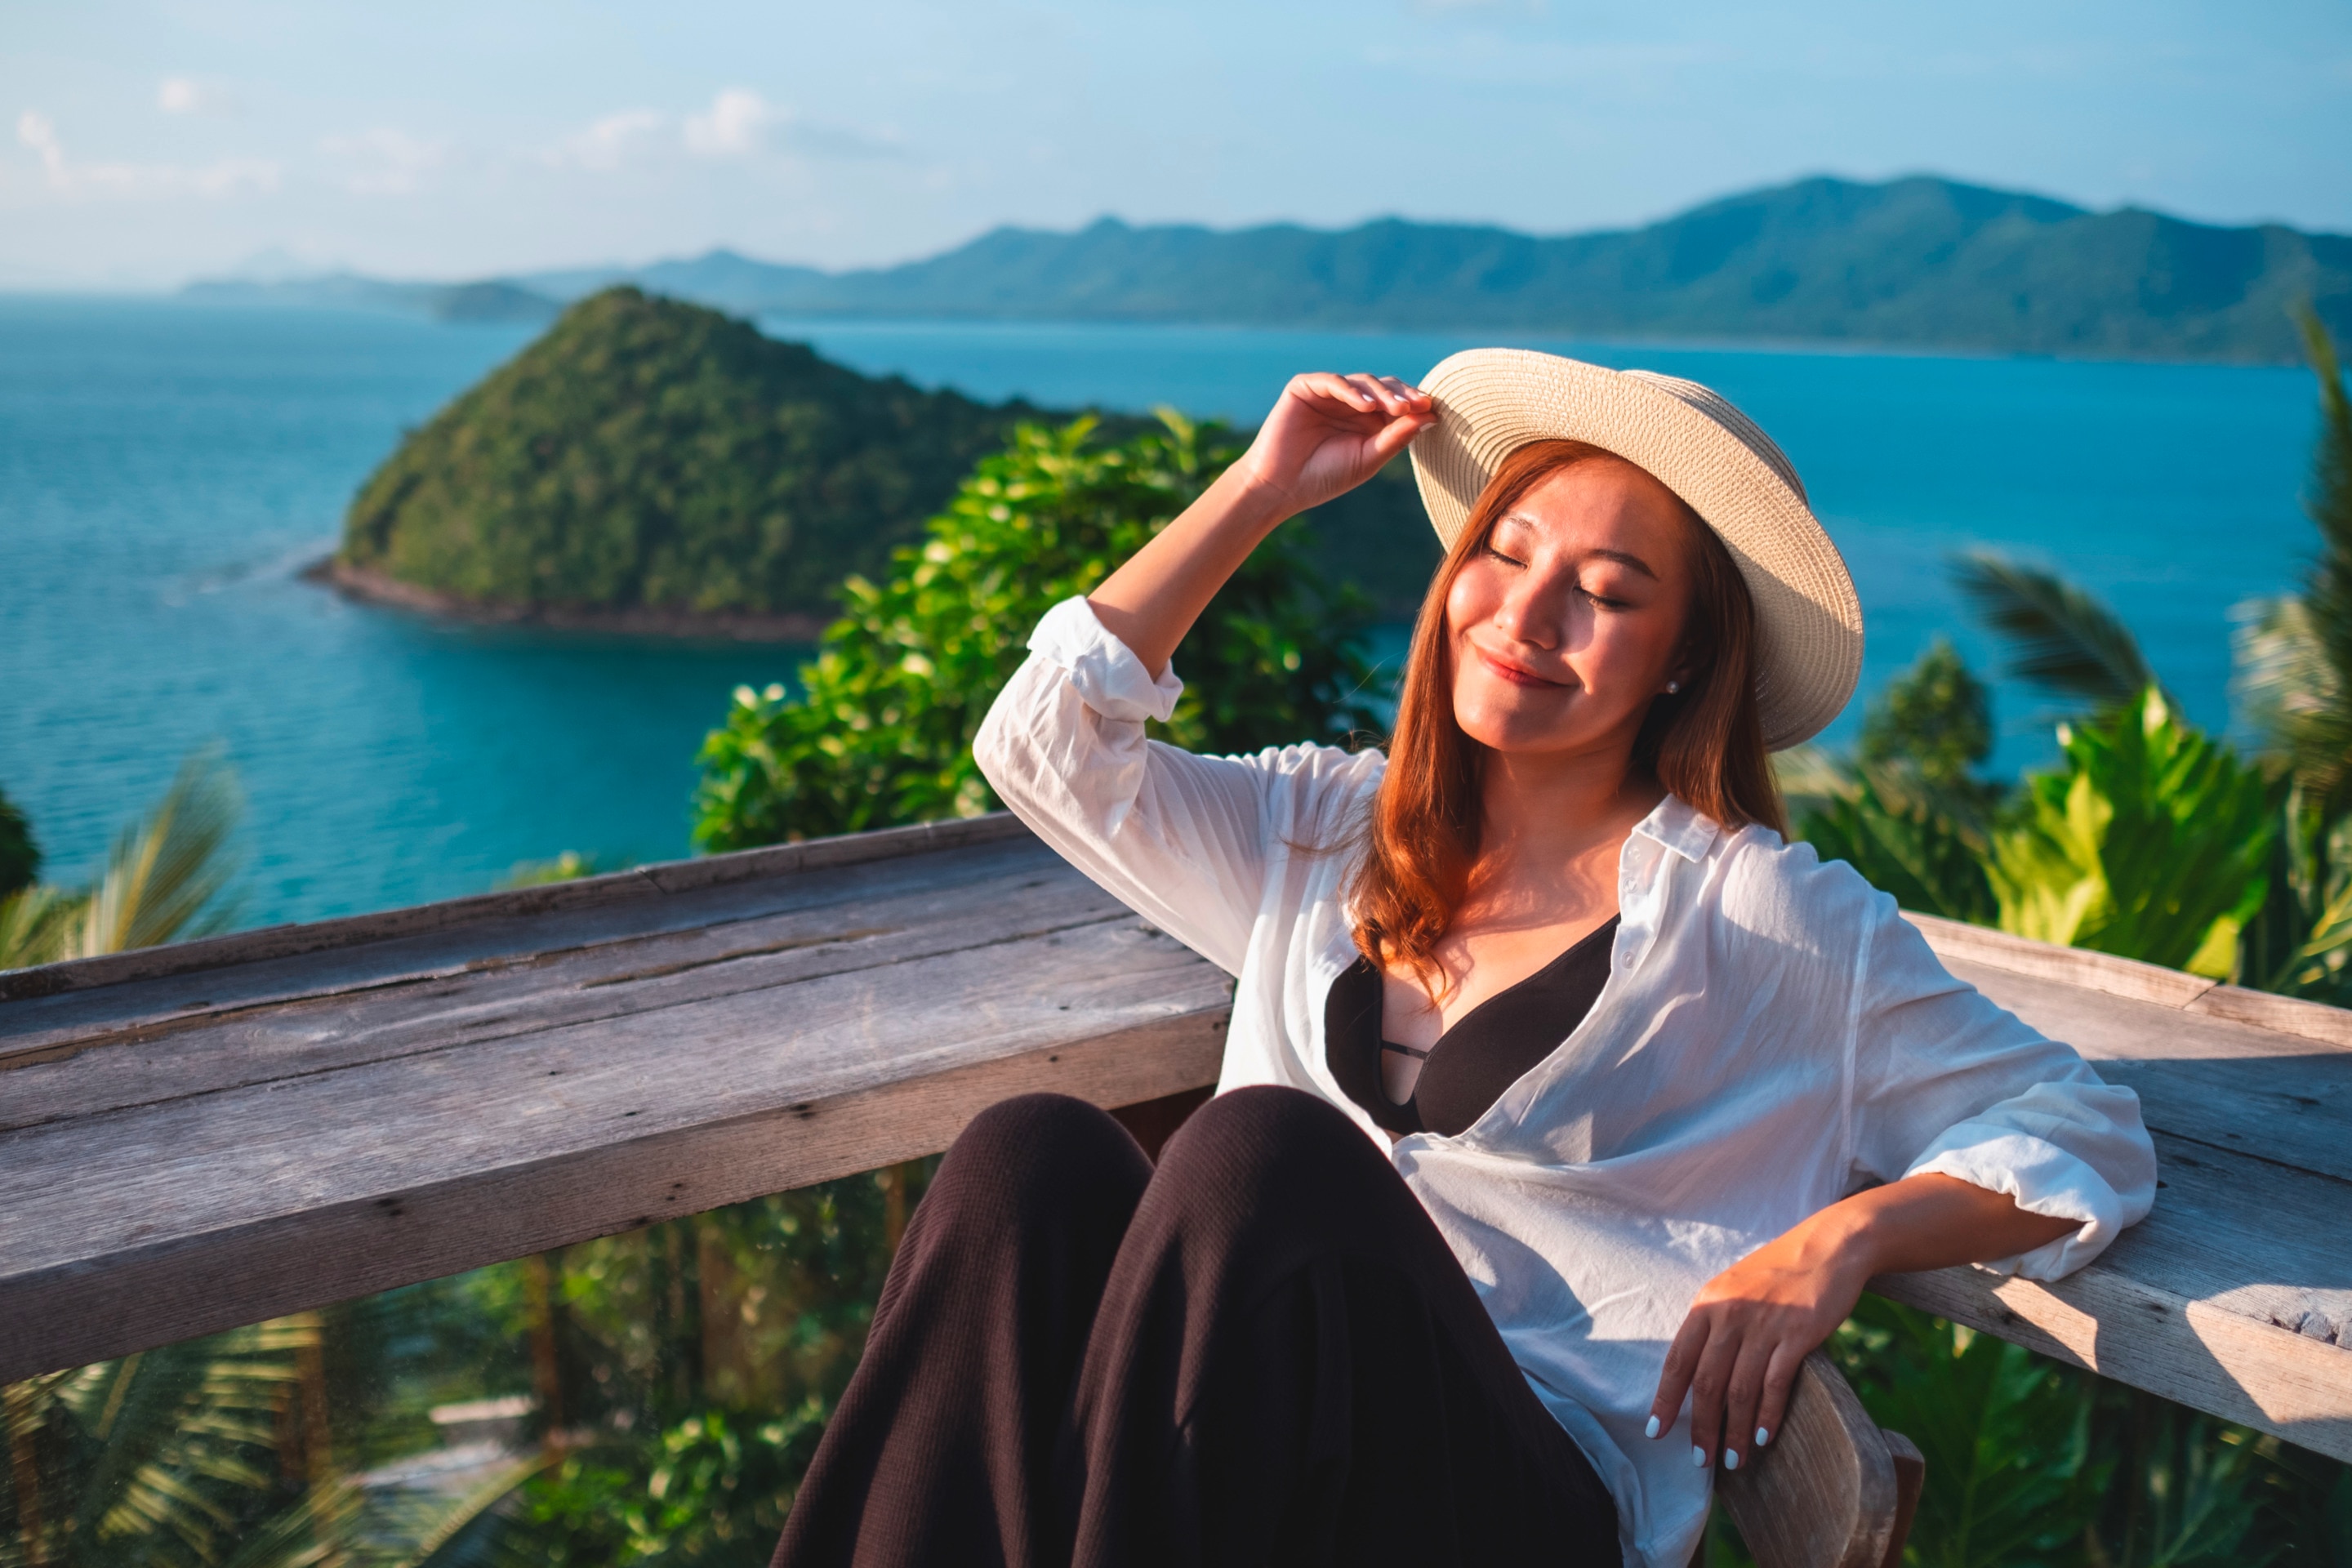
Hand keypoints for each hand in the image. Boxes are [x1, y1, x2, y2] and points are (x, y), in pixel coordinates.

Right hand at [1233, 372, 1434, 515]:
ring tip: (1395, 409)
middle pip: (1383, 387)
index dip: (1414, 402)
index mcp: (1367, 420)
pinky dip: (1351, 391)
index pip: (1396, 402)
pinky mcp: (1304, 388)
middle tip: (1417, 405)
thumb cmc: (1324, 477)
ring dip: (1381, 393)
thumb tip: (1431, 416)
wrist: (1281, 488)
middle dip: (1402, 395)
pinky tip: (1367, 407)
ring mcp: (1327, 393)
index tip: (1433, 409)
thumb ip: (1397, 437)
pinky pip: (1333, 382)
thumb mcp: (1369, 458)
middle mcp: (1349, 403)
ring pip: (1362, 381)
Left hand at [1646, 1175, 2080, 1475]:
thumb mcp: (1734, 1290)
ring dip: (1734, 1431)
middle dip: (1701, 1427)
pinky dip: (1767, 1415)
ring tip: (1733, 1461)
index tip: (1656, 1431)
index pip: (1677, 1360)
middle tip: (1701, 1461)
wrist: (1829, 1245)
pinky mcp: (1797, 1333)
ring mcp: (1763, 1324)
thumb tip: (1696, 1372)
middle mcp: (1728, 1315)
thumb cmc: (1779, 1273)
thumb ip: (1715, 1325)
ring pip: (1739, 1390)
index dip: (1665, 1399)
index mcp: (1707, 1305)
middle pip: (1705, 1382)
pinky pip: (1775, 1383)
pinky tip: (1763, 1438)